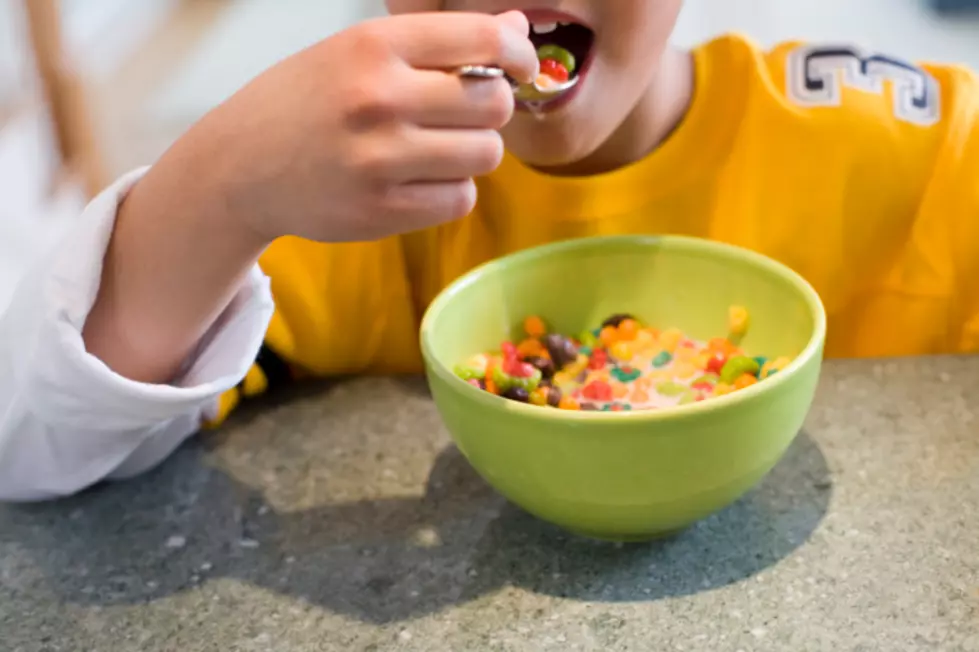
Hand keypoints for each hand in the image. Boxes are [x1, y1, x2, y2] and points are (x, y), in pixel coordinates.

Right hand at [183, 10, 537, 243]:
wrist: (240, 166)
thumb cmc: (305, 101)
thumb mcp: (357, 51)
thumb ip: (436, 44)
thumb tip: (516, 34)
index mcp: (373, 45)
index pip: (483, 39)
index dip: (517, 55)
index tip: (518, 68)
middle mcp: (378, 98)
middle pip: (494, 104)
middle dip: (491, 110)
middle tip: (463, 116)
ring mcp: (380, 160)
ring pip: (486, 155)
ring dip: (472, 153)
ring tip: (436, 150)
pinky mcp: (381, 211)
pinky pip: (460, 199)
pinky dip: (451, 191)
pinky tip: (419, 181)